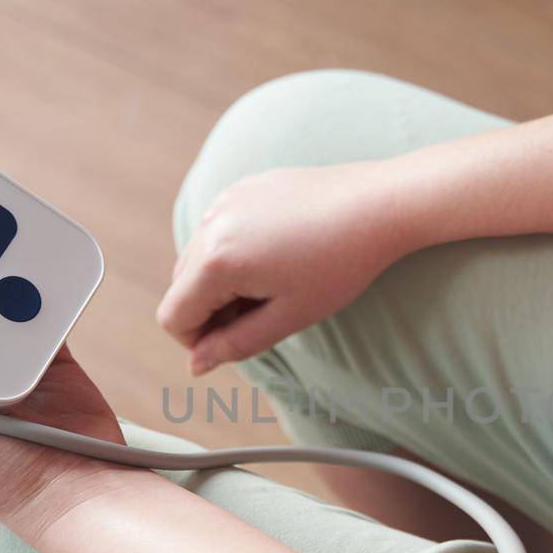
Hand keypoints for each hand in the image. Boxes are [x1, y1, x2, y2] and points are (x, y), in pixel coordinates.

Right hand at [156, 160, 414, 374]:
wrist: (378, 204)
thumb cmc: (340, 264)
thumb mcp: (289, 317)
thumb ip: (236, 344)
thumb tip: (197, 365)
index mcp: (217, 263)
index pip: (173, 318)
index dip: (198, 342)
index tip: (236, 343)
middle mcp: (210, 225)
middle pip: (180, 287)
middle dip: (210, 312)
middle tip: (263, 315)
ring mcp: (225, 201)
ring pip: (196, 258)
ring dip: (220, 282)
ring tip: (274, 285)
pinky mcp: (242, 188)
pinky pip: (218, 230)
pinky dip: (233, 252)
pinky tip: (278, 255)